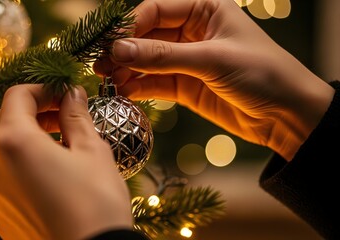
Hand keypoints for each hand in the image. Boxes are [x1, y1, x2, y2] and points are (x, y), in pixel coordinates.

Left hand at [0, 84, 132, 239]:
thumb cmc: (96, 203)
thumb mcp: (92, 151)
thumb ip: (76, 116)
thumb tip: (72, 94)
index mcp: (13, 142)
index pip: (17, 96)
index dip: (43, 89)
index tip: (65, 94)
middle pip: (4, 120)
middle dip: (32, 111)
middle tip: (63, 115)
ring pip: (2, 148)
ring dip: (27, 136)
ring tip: (61, 143)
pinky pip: (4, 175)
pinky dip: (22, 162)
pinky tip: (51, 172)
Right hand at [94, 0, 333, 160]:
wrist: (286, 115)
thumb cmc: (261, 73)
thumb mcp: (211, 59)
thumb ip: (163, 56)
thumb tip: (119, 49)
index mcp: (204, 9)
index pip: (154, 10)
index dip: (130, 27)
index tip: (111, 46)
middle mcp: (192, 31)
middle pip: (146, 36)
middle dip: (123, 51)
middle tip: (99, 65)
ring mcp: (186, 60)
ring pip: (147, 61)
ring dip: (126, 70)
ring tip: (106, 81)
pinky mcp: (185, 86)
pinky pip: (154, 82)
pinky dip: (138, 87)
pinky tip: (123, 92)